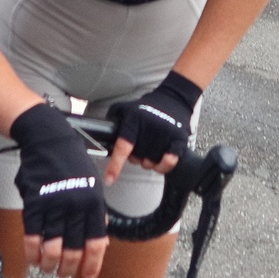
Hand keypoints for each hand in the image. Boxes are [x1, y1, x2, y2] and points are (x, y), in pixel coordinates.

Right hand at [10, 103, 107, 277]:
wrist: (48, 138)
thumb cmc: (71, 161)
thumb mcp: (93, 184)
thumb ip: (97, 213)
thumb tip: (101, 239)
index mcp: (93, 203)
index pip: (96, 243)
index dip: (92, 265)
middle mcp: (76, 207)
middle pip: (74, 251)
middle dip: (68, 269)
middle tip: (62, 273)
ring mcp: (54, 206)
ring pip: (52, 249)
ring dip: (49, 264)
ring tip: (47, 267)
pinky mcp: (34, 203)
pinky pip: (33, 237)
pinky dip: (32, 252)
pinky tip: (33, 257)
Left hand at [104, 71, 200, 185]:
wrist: (174, 97)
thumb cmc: (147, 106)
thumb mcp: (126, 108)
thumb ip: (113, 119)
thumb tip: (99, 134)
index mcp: (135, 120)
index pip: (123, 146)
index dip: (115, 165)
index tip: (109, 180)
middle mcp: (150, 127)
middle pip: (137, 158)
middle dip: (135, 157)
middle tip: (139, 147)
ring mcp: (166, 134)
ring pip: (151, 163)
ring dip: (148, 162)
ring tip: (150, 149)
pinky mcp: (179, 139)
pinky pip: (169, 162)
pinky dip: (163, 166)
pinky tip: (160, 162)